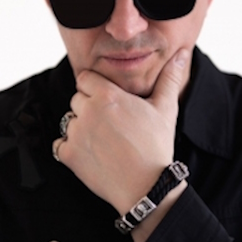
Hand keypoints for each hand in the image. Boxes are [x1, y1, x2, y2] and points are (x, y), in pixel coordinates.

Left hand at [53, 49, 189, 213]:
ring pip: (70, 120)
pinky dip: (71, 148)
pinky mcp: (69, 155)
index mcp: (108, 94)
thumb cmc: (157, 146)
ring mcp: (76, 133)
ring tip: (104, 140)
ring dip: (81, 127)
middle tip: (111, 124)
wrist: (147, 187)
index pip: (85, 78)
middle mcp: (88, 110)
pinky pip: (60, 143)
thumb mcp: (166, 109)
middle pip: (77, 98)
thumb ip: (169, 78)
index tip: (110, 102)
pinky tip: (92, 154)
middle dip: (90, 107)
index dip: (97, 88)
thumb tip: (182, 54)